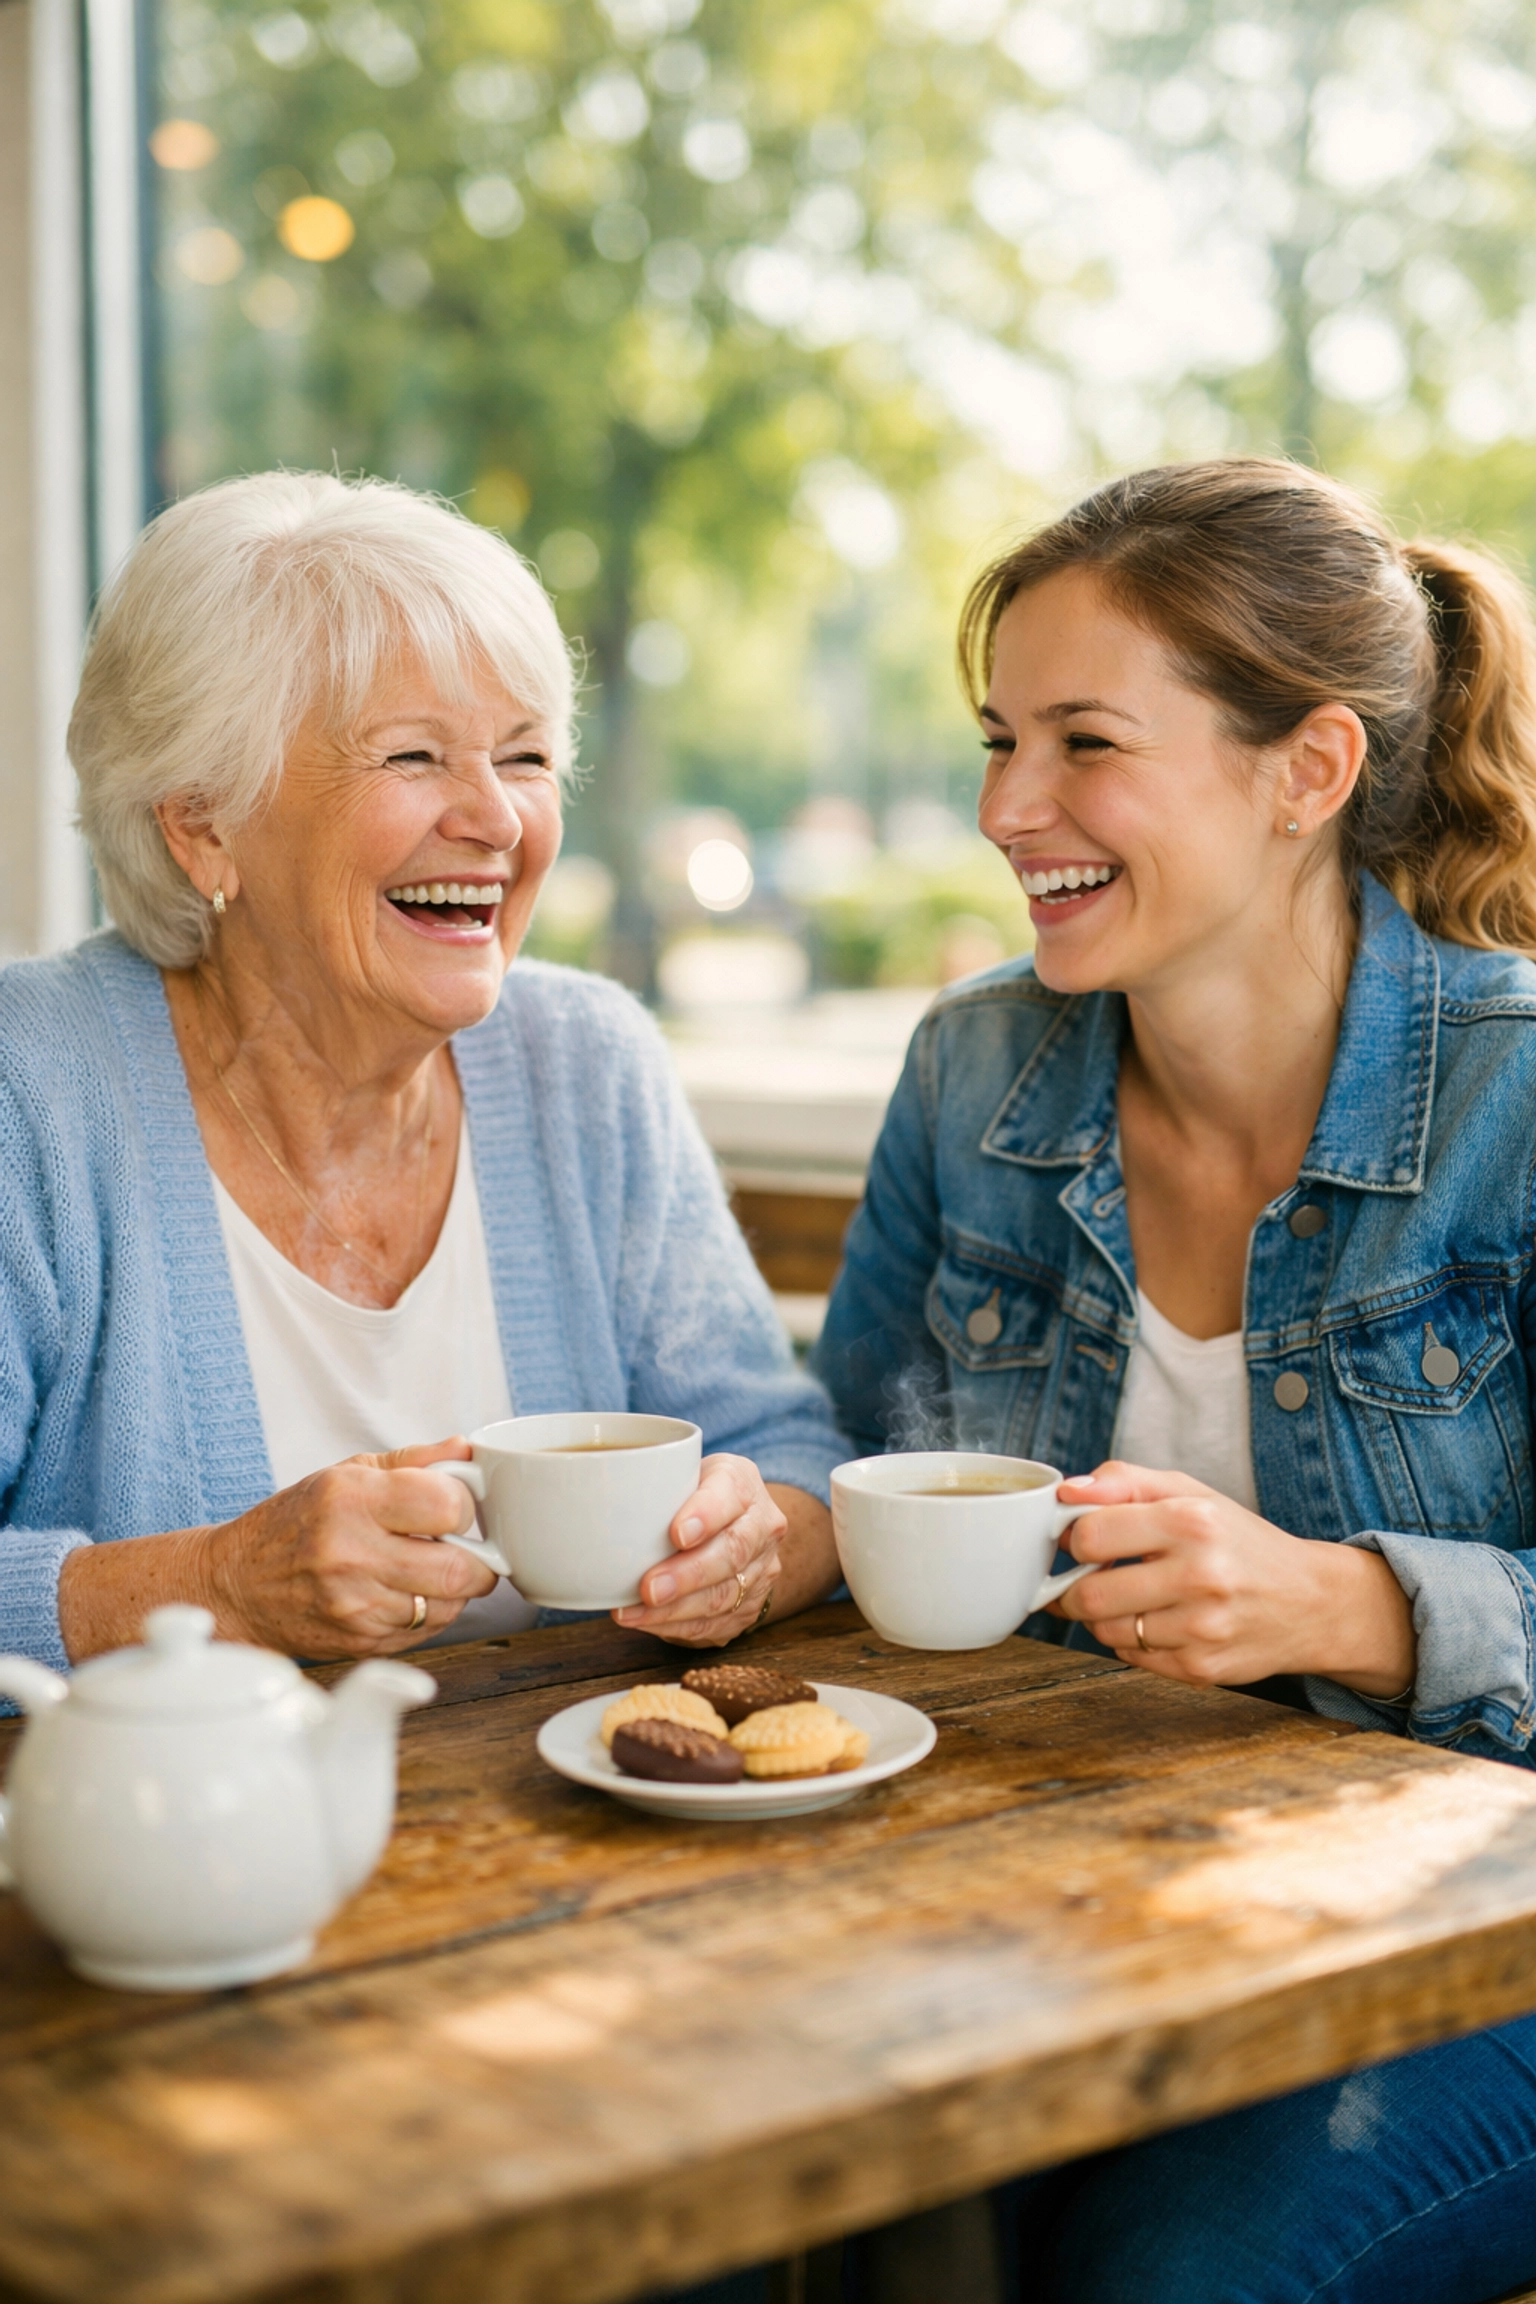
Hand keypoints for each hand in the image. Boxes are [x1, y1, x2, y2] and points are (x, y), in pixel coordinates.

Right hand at [200, 1438, 496, 1656]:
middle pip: (459, 1567)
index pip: (448, 1506)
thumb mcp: (345, 1475)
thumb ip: (414, 1460)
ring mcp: (355, 1605)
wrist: (235, 1586)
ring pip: (449, 1605)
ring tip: (433, 1569)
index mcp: (351, 1500)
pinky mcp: (360, 1642)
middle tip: (466, 1547)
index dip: (464, 1506)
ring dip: (456, 1589)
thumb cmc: (293, 1523)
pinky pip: (426, 1631)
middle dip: (477, 1557)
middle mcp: (351, 1554)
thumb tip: (467, 1447)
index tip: (455, 1508)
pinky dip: (431, 1612)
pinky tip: (409, 1593)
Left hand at [613, 1454, 785, 1646]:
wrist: (740, 1525)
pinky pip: (715, 1623)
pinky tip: (647, 1623)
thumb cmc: (696, 1495)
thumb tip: (594, 1503)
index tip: (677, 1534)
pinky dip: (677, 1626)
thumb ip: (651, 1482)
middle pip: (731, 1553)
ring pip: (723, 1596)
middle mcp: (762, 1526)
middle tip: (648, 1588)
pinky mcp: (750, 1606)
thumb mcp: (681, 1472)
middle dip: (687, 1575)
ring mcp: (762, 1570)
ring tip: (632, 1613)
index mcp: (742, 1484)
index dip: (705, 1515)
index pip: (730, 1495)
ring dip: (675, 1609)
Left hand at [1053, 1461, 1415, 1697]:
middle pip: (1088, 1595)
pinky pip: (1132, 1658)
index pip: (1090, 1536)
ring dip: (1106, 1617)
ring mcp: (1202, 1628)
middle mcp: (1200, 1575)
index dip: (1075, 1539)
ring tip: (1135, 1598)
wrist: (1311, 1603)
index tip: (1084, 1541)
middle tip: (1095, 1576)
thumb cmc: (1239, 1541)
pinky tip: (1163, 1622)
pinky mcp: (1202, 1668)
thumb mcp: (1190, 1492)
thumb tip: (1066, 1491)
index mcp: (1192, 1521)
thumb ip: (1124, 1481)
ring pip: (1105, 1631)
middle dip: (1077, 1587)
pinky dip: (1135, 1641)